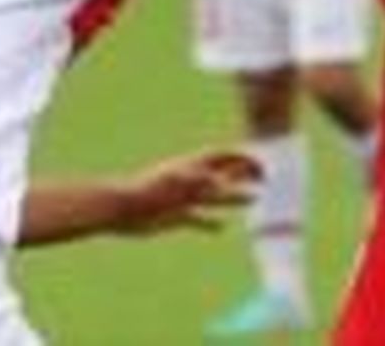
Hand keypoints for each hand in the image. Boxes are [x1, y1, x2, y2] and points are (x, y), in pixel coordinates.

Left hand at [110, 149, 262, 235]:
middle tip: (265, 179)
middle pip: (221, 174)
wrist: (119, 209)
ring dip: (234, 198)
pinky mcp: (174, 217)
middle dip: (243, 175)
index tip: (260, 162)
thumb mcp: (173, 184)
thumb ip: (197, 182)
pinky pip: (196, 219)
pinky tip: (222, 228)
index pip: (220, 156)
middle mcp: (188, 181)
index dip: (239, 157)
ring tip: (254, 200)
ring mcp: (182, 199)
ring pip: (214, 197)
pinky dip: (209, 223)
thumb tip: (221, 183)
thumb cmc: (145, 192)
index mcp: (189, 167)